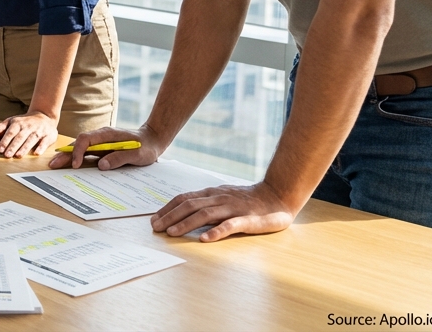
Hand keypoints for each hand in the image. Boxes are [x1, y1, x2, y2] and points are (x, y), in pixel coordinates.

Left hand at [0, 111, 58, 157]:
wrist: (44, 115)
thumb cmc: (26, 121)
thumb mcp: (12, 120)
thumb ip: (2, 127)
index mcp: (18, 123)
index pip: (10, 132)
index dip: (5, 141)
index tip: (0, 149)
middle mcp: (28, 127)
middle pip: (20, 137)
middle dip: (13, 146)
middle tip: (7, 155)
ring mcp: (38, 131)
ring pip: (31, 140)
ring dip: (24, 148)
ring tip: (18, 155)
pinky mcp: (48, 136)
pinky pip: (44, 142)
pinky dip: (41, 147)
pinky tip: (36, 153)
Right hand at [49, 124, 162, 170]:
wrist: (153, 140)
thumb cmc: (146, 146)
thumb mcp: (138, 154)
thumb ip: (120, 158)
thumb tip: (101, 165)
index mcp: (107, 135)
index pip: (86, 139)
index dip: (78, 151)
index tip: (77, 165)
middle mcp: (100, 137)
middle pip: (78, 143)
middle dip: (66, 154)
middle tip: (53, 165)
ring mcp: (100, 143)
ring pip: (80, 148)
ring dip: (68, 157)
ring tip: (56, 165)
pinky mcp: (102, 150)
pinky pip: (86, 154)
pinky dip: (76, 159)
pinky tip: (69, 165)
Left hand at [151, 180, 297, 241]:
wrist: (278, 196)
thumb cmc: (248, 199)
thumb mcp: (223, 197)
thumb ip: (206, 203)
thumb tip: (182, 211)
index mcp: (212, 193)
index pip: (184, 198)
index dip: (167, 208)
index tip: (154, 219)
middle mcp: (219, 198)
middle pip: (190, 205)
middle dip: (170, 216)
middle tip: (155, 228)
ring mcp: (233, 208)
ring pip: (205, 214)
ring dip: (186, 223)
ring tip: (172, 233)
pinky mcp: (248, 220)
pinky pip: (230, 225)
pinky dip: (216, 231)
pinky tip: (204, 238)